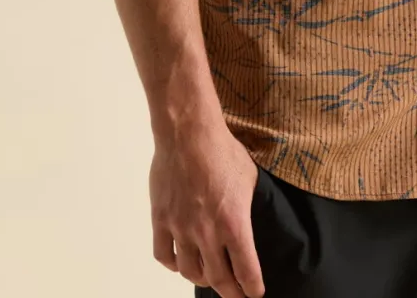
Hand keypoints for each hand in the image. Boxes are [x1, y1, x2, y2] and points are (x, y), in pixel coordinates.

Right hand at [149, 119, 264, 297]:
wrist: (189, 134)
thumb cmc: (223, 151)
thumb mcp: (249, 179)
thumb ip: (247, 207)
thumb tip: (247, 222)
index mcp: (234, 224)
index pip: (246, 271)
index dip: (252, 288)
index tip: (254, 293)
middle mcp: (207, 233)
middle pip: (218, 279)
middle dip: (231, 291)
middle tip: (236, 293)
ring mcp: (181, 229)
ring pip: (190, 272)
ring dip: (202, 279)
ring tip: (209, 277)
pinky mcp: (161, 220)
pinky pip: (164, 255)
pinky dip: (173, 265)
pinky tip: (180, 262)